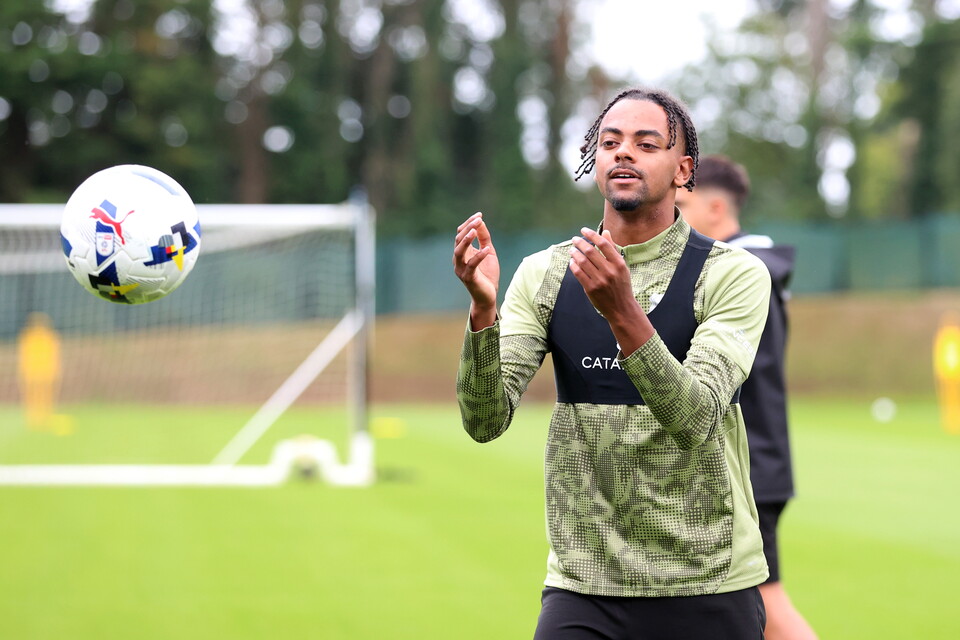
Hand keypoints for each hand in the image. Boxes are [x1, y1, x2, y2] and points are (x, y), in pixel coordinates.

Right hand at [453, 212, 499, 328]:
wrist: (488, 296)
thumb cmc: (487, 274)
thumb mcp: (488, 252)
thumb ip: (484, 238)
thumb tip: (481, 221)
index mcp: (462, 252)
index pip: (461, 234)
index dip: (469, 223)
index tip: (479, 215)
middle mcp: (458, 259)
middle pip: (458, 240)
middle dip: (468, 228)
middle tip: (478, 220)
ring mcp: (461, 269)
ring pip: (459, 252)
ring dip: (466, 240)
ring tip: (474, 230)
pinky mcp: (468, 278)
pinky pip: (471, 265)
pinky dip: (479, 256)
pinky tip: (487, 249)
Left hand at [569, 228, 651, 354]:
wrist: (621, 308)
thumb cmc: (621, 285)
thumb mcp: (622, 267)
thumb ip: (613, 249)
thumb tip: (605, 232)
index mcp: (619, 263)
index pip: (603, 244)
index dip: (591, 235)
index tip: (583, 230)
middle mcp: (609, 271)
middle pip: (590, 251)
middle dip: (580, 243)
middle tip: (574, 240)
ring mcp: (599, 280)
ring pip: (582, 261)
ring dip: (574, 253)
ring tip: (571, 250)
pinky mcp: (591, 289)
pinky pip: (578, 273)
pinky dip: (573, 265)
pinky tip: (572, 262)